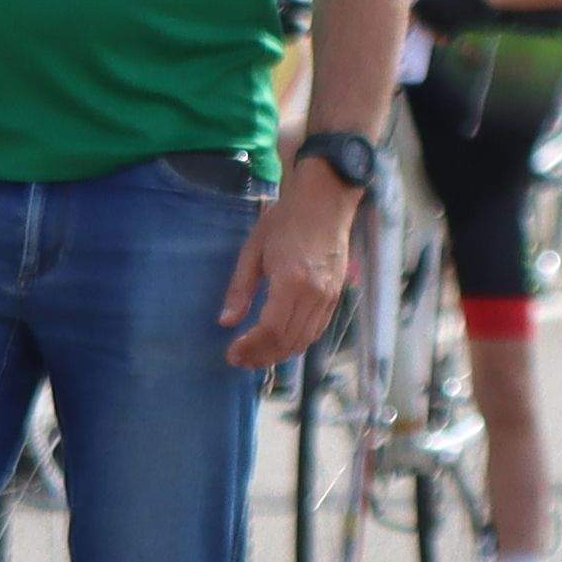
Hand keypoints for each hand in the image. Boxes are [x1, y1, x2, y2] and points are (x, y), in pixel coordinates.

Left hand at [222, 166, 358, 370]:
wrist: (324, 201)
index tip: (232, 353)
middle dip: (261, 356)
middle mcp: (314, 294)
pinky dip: (297, 343)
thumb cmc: (285, 219)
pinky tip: (279, 344)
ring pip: (304, 341)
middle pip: (288, 341)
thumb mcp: (253, 248)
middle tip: (239, 360)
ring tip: (256, 356)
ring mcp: (329, 297)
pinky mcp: (336, 297)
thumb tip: (226, 321)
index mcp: (291, 281)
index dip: (251, 347)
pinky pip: (316, 331)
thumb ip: (240, 287)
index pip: (271, 329)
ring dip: (278, 355)